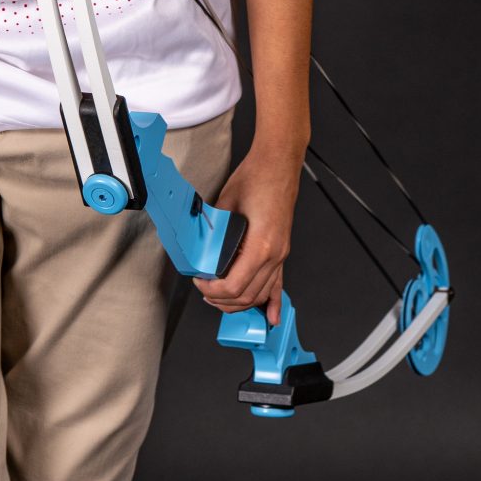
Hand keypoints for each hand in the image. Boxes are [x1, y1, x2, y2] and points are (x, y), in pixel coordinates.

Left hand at [191, 139, 302, 327]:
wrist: (278, 164)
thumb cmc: (257, 178)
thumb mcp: (225, 206)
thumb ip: (214, 232)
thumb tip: (199, 247)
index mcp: (261, 245)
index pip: (233, 286)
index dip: (212, 290)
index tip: (200, 282)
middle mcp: (275, 254)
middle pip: (247, 295)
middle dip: (222, 300)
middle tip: (205, 292)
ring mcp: (281, 253)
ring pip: (261, 293)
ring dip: (240, 302)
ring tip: (221, 300)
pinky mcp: (282, 250)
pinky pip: (279, 283)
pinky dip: (273, 302)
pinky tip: (271, 316)